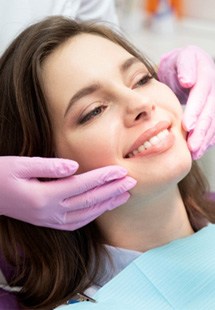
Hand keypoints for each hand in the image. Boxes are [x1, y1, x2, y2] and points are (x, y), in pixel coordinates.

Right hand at [0, 156, 135, 229]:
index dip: (104, 178)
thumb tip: (75, 166)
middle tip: (132, 182)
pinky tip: (103, 207)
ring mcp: (50, 220)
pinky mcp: (49, 222)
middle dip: (112, 191)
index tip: (121, 171)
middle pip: (89, 201)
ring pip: (86, 214)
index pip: (82, 185)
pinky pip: (77, 222)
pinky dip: (93, 215)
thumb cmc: (1, 176)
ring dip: (107, 204)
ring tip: (125, 195)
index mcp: (43, 196)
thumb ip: (49, 166)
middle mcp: (50, 212)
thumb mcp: (20, 165)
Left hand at [158, 45, 214, 158]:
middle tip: (192, 146)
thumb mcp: (180, 58)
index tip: (188, 126)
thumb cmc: (180, 64)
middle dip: (202, 130)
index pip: (202, 93)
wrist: (189, 67)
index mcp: (206, 72)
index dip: (196, 110)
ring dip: (206, 138)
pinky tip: (202, 149)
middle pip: (211, 110)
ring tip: (195, 152)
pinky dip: (210, 138)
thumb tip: (188, 82)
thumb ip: (185, 67)